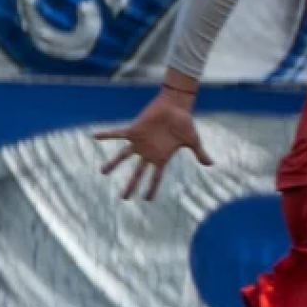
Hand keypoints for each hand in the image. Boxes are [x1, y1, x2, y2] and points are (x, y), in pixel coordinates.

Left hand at [95, 90, 211, 200]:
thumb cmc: (185, 123)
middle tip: (124, 198)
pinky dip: (107, 134)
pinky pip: (118, 133)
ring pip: (123, 156)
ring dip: (113, 164)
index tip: (146, 200)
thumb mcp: (193, 141)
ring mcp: (140, 142)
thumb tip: (212, 164)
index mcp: (161, 157)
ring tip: (102, 172)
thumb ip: (199, 153)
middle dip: (131, 185)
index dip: (151, 188)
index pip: (155, 177)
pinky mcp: (134, 130)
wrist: (176, 106)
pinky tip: (95, 136)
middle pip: (137, 173)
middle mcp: (148, 152)